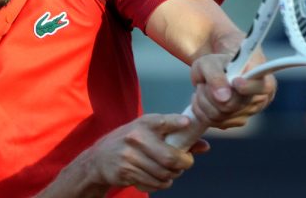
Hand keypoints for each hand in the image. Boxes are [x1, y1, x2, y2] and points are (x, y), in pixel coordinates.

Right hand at [82, 114, 208, 192]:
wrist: (100, 158)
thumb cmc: (132, 142)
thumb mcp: (150, 132)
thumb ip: (177, 137)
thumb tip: (205, 146)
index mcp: (145, 123)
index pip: (163, 121)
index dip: (176, 123)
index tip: (186, 123)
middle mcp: (136, 137)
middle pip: (170, 157)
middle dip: (184, 163)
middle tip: (185, 163)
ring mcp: (129, 156)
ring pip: (164, 174)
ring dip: (172, 176)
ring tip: (170, 171)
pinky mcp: (125, 172)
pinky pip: (154, 184)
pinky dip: (161, 184)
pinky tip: (157, 178)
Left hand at [189, 51, 276, 128]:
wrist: (216, 72)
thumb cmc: (218, 63)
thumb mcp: (211, 62)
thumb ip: (216, 76)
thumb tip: (223, 98)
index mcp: (261, 77)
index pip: (263, 86)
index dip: (249, 86)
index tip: (235, 81)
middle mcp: (259, 98)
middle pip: (233, 105)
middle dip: (211, 94)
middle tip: (204, 82)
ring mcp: (248, 113)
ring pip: (220, 116)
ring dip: (203, 101)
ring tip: (203, 88)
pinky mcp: (234, 122)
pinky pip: (213, 122)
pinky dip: (202, 110)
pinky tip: (203, 99)